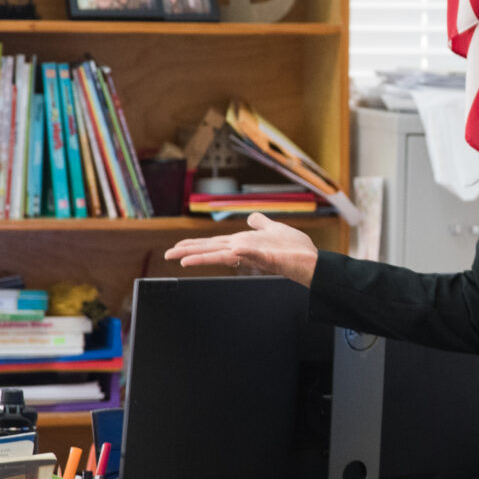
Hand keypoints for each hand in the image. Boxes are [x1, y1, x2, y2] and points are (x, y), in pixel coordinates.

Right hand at [163, 213, 320, 285]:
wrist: (310, 260)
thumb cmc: (293, 248)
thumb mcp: (273, 228)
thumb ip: (261, 223)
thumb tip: (251, 217)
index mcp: (242, 242)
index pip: (213, 243)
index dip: (195, 245)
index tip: (177, 248)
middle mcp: (243, 249)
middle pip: (211, 249)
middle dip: (189, 252)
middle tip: (167, 256)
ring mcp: (252, 255)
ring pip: (222, 254)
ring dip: (202, 256)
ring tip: (181, 260)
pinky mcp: (264, 258)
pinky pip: (248, 255)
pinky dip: (234, 253)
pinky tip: (226, 252)